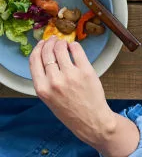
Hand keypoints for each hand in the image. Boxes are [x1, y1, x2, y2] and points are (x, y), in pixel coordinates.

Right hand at [30, 39, 139, 156]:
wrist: (90, 120)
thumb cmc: (69, 110)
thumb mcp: (49, 98)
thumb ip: (45, 80)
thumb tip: (46, 58)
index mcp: (41, 88)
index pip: (34, 61)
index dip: (37, 49)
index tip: (42, 43)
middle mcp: (54, 81)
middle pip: (47, 53)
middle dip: (50, 43)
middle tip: (54, 39)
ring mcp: (70, 75)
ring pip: (61, 49)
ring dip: (62, 43)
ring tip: (64, 42)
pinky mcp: (86, 71)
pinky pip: (77, 51)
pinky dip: (74, 45)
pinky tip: (74, 46)